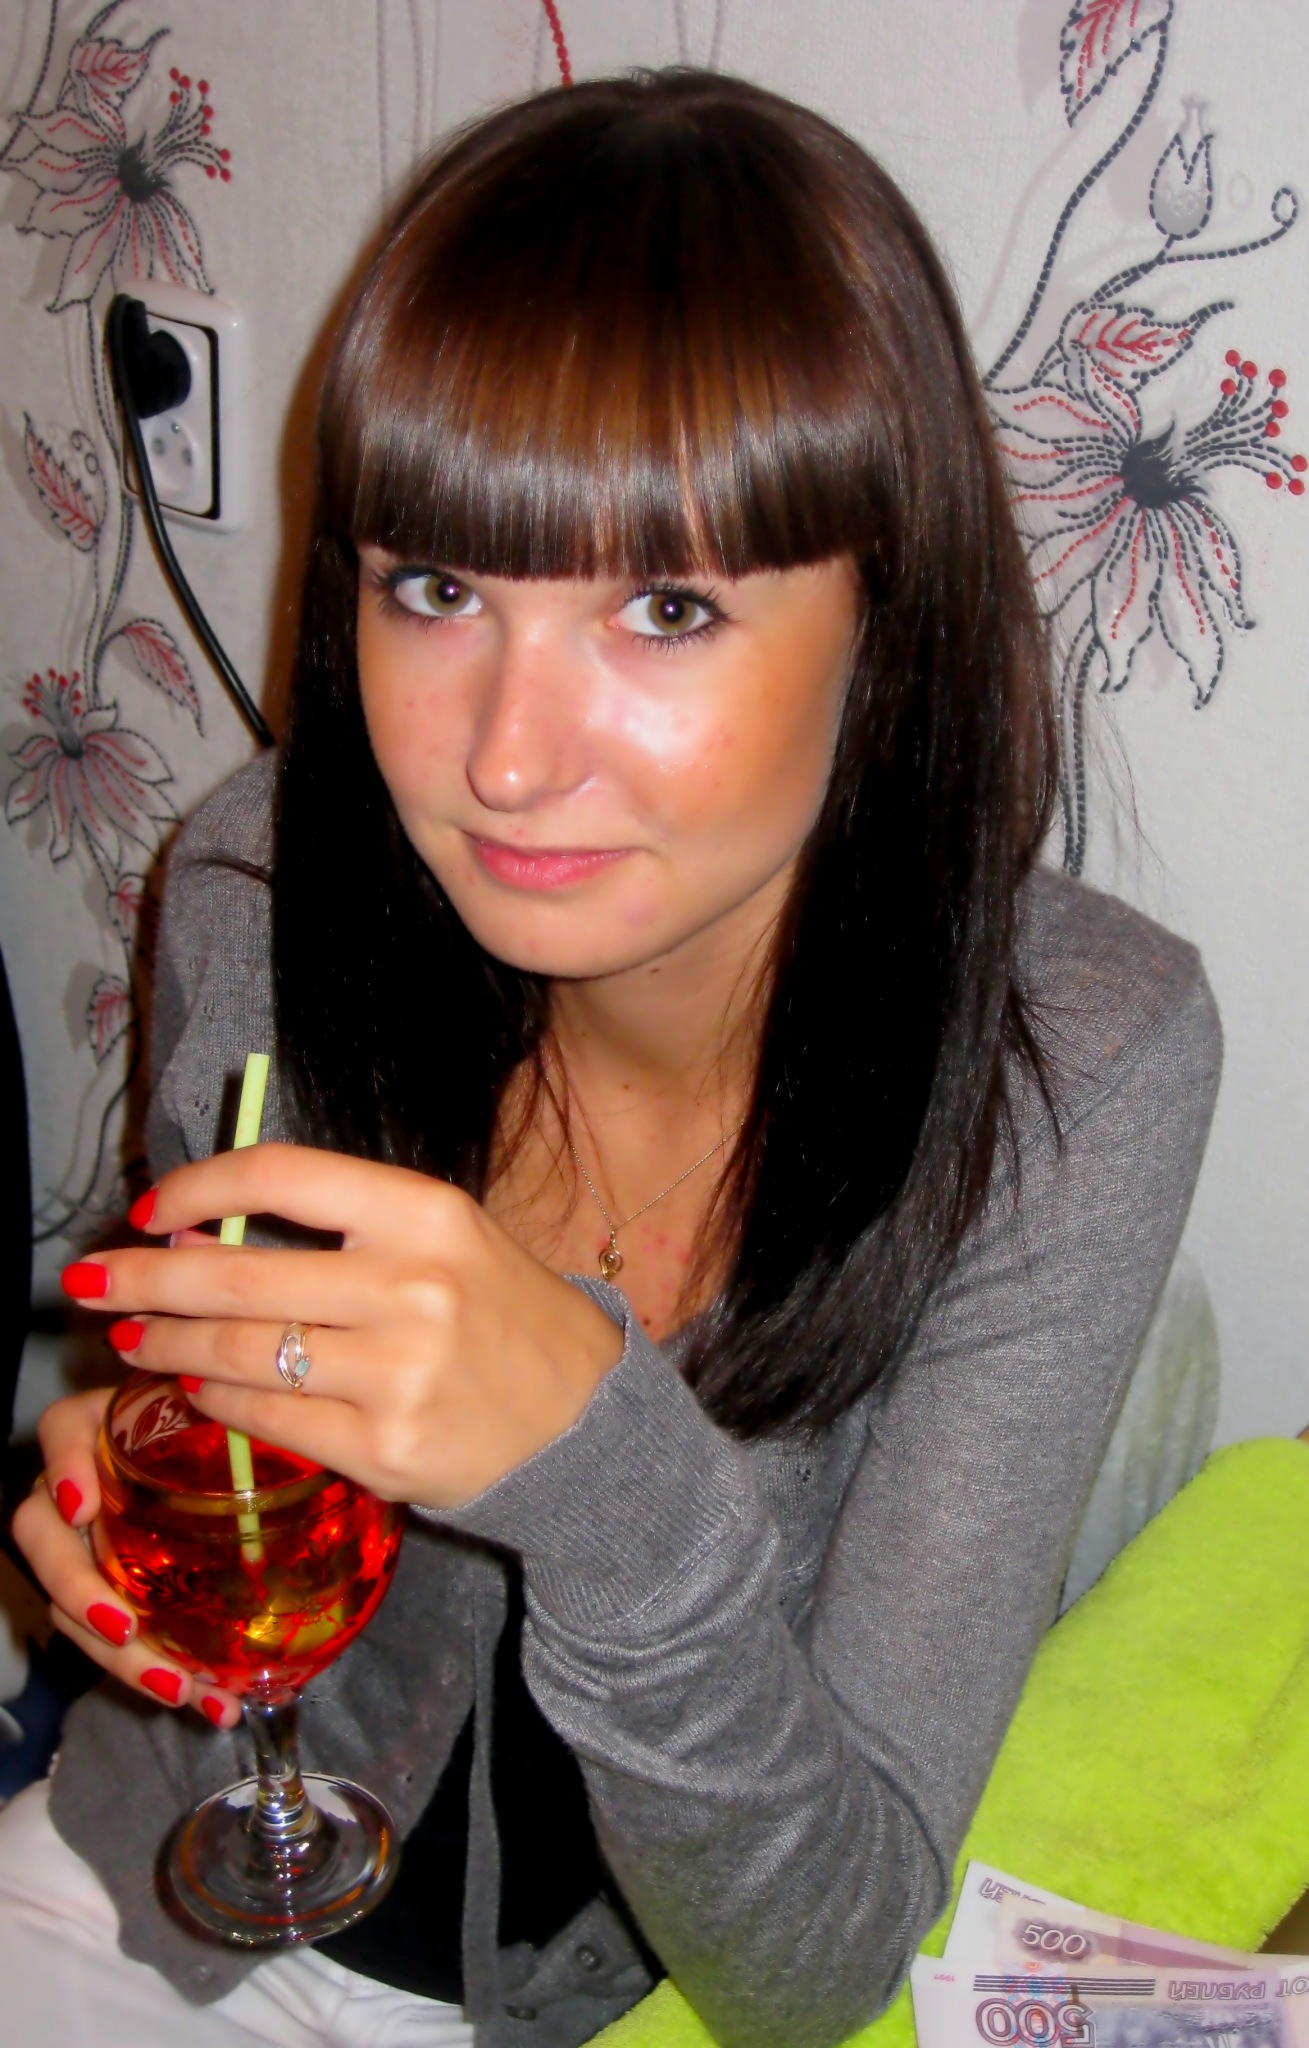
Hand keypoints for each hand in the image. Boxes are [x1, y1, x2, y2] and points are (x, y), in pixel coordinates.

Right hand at [11, 1387, 240, 1728]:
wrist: (255, 1472)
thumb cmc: (248, 1431)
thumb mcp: (247, 1423)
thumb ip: (258, 1425)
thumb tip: (315, 1446)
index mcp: (111, 1429)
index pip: (61, 1428)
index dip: (61, 1464)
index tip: (82, 1508)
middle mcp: (85, 1484)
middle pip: (41, 1533)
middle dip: (77, 1589)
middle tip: (123, 1629)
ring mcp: (92, 1542)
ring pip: (72, 1604)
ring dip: (122, 1657)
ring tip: (181, 1689)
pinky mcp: (115, 1593)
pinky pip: (113, 1639)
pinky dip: (158, 1674)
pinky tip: (211, 1703)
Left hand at [62, 1146, 624, 1509]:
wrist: (581, 1419)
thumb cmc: (498, 1313)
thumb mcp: (440, 1239)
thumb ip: (336, 1228)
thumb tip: (196, 1230)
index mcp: (424, 1212)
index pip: (282, 1176)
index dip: (196, 1187)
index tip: (149, 1209)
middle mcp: (411, 1286)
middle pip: (237, 1276)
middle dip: (143, 1277)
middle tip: (88, 1280)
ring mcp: (397, 1372)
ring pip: (238, 1354)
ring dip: (165, 1344)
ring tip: (131, 1337)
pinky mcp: (385, 1448)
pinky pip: (268, 1419)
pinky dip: (215, 1401)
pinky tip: (194, 1388)